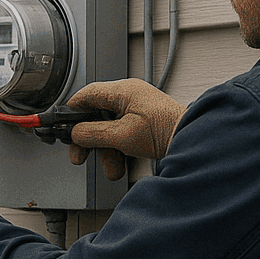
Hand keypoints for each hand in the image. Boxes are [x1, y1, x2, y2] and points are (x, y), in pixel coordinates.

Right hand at [65, 78, 185, 177]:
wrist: (196, 142)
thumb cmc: (167, 132)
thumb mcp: (122, 136)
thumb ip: (94, 134)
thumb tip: (75, 133)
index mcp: (123, 91)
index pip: (86, 95)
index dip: (72, 112)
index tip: (63, 126)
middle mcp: (129, 96)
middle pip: (96, 115)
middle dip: (89, 139)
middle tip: (80, 154)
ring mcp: (137, 109)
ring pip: (109, 128)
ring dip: (106, 151)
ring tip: (112, 168)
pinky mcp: (144, 122)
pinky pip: (122, 133)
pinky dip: (118, 149)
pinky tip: (122, 163)